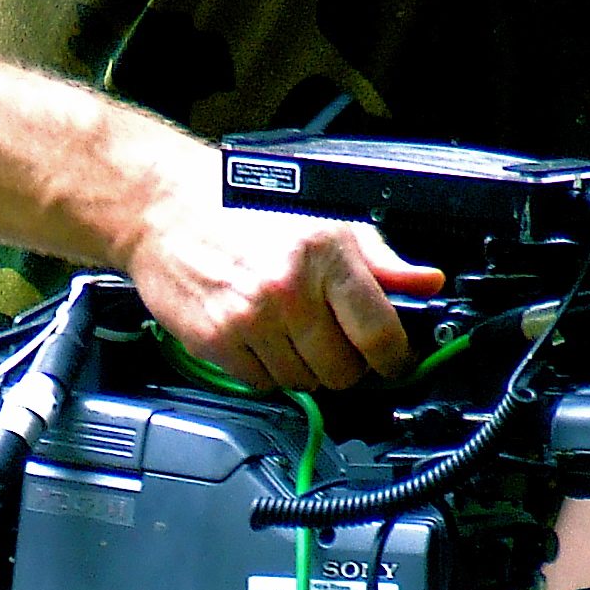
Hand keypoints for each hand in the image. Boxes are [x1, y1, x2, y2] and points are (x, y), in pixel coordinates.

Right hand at [117, 191, 443, 391]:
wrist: (164, 207)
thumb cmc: (241, 206)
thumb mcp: (324, 218)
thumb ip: (379, 258)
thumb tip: (425, 282)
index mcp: (324, 254)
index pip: (380, 335)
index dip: (396, 359)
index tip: (396, 362)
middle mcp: (289, 289)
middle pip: (343, 371)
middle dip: (348, 365)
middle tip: (339, 345)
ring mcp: (250, 319)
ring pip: (303, 383)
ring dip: (306, 369)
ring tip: (293, 333)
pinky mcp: (216, 340)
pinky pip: (261, 383)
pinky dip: (267, 370)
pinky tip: (261, 337)